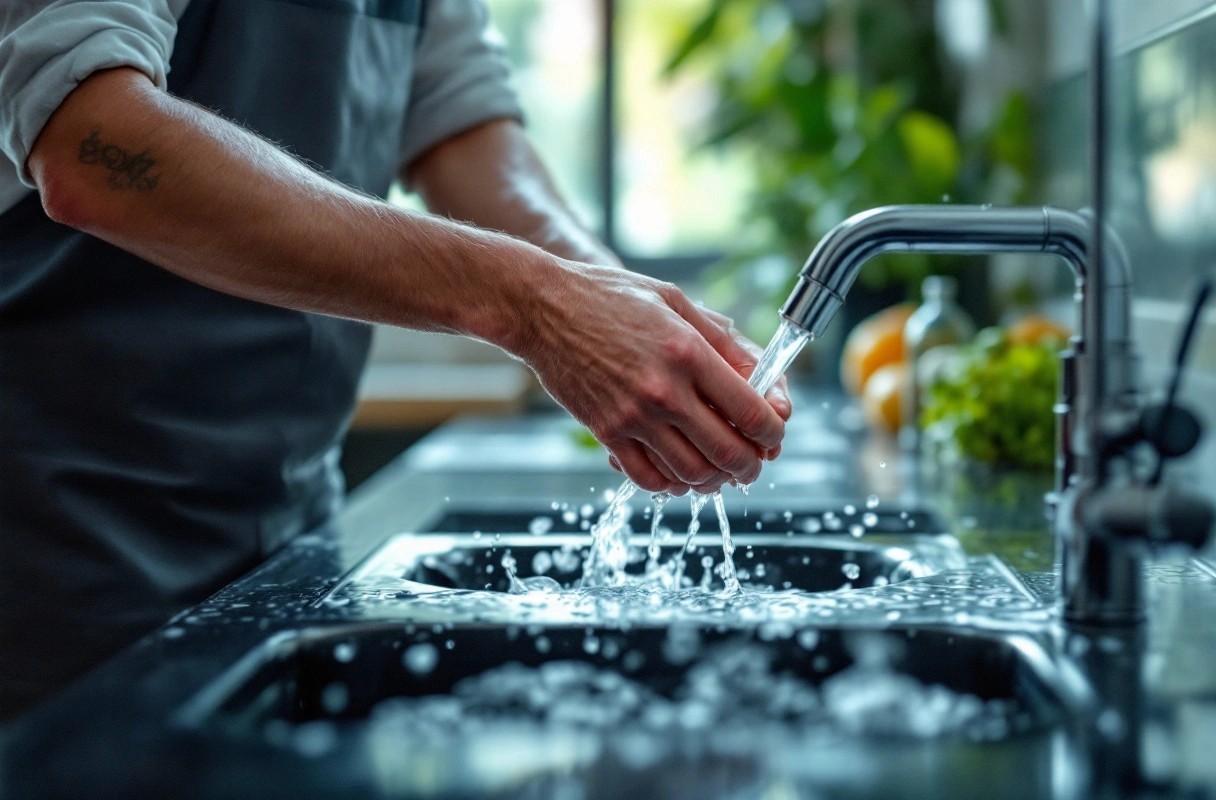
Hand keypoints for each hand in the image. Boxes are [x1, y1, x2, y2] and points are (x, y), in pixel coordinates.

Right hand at [521, 264, 788, 494]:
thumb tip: (763, 379)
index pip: (752, 412)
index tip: (774, 434)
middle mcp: (664, 390)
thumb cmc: (611, 297)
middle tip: (755, 464)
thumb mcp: (676, 303)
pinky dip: (671, 485)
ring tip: (720, 473)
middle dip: (752, 466)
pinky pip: (647, 478)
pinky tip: (678, 474)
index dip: (773, 432)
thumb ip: (722, 342)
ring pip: (691, 473)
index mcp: (689, 353)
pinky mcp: (606, 433)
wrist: (543, 307)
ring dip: (715, 481)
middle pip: (728, 452)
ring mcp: (632, 416)